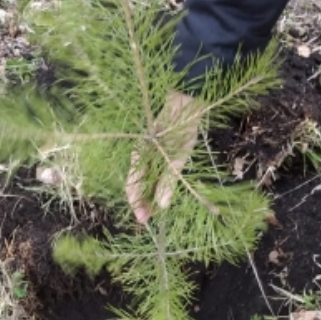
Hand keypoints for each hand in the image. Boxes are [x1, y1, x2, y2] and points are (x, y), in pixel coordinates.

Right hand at [125, 91, 199, 223]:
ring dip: (148, 193)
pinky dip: (154, 182)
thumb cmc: (182, 125)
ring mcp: (149, 150)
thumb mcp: (178, 154)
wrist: (188, 100)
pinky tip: (159, 189)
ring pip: (144, 177)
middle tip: (149, 218)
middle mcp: (141, 153)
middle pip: (137, 183)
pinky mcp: (158, 148)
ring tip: (154, 208)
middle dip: (142, 201)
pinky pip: (152, 169)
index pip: (133, 184)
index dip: (137, 203)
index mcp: (140, 154)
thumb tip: (162, 205)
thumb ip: (168, 179)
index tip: (144, 219)